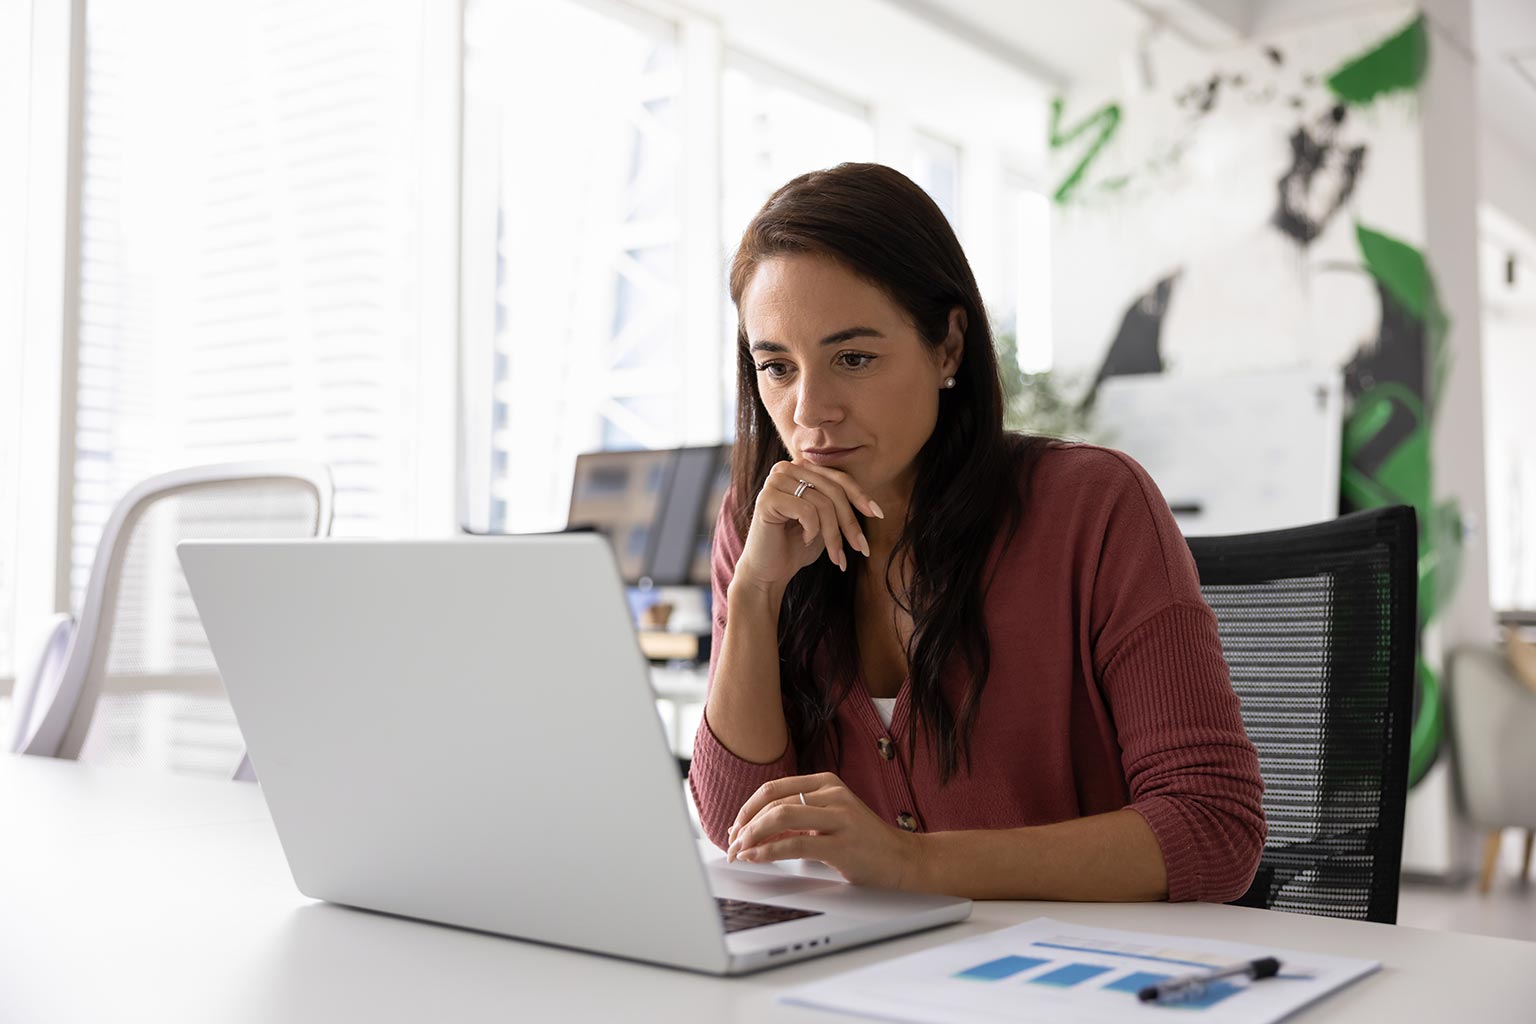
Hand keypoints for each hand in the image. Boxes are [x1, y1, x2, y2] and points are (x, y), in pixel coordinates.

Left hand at [723, 773, 920, 889]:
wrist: (903, 860)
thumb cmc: (864, 841)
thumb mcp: (831, 818)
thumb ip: (799, 818)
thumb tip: (755, 829)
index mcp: (827, 783)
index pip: (775, 788)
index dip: (748, 807)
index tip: (735, 826)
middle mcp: (833, 794)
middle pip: (773, 801)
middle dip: (745, 824)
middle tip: (732, 844)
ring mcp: (839, 818)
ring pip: (781, 817)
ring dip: (752, 836)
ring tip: (740, 851)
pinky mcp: (841, 844)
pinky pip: (794, 844)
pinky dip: (768, 851)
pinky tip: (757, 858)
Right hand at [731, 462, 883, 593]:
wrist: (768, 571)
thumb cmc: (796, 546)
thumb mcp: (825, 521)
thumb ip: (839, 504)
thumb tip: (873, 504)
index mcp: (801, 468)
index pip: (838, 477)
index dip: (860, 496)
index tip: (878, 515)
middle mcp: (786, 468)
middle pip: (833, 491)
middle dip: (850, 523)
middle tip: (861, 548)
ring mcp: (774, 481)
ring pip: (823, 504)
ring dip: (834, 535)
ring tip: (836, 556)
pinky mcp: (767, 498)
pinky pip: (806, 511)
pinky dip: (812, 531)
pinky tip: (803, 540)